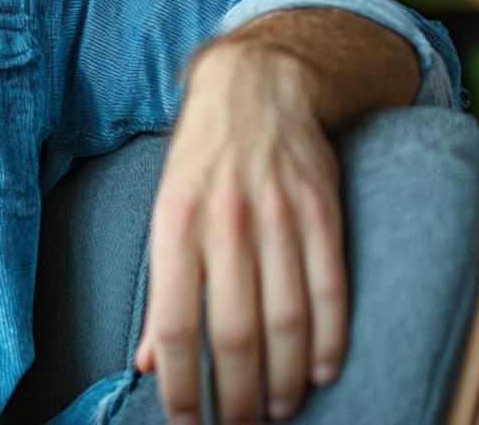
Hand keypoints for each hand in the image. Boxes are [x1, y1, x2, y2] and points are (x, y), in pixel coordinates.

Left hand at [135, 48, 346, 422]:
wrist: (256, 85)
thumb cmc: (202, 158)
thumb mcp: (164, 212)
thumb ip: (160, 287)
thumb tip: (148, 361)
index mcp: (175, 226)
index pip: (175, 326)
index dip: (181, 385)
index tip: (186, 422)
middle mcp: (225, 224)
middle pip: (233, 334)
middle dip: (237, 396)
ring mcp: (278, 217)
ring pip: (285, 318)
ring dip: (286, 378)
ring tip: (280, 409)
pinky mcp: (322, 211)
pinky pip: (330, 286)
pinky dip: (329, 337)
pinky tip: (323, 370)